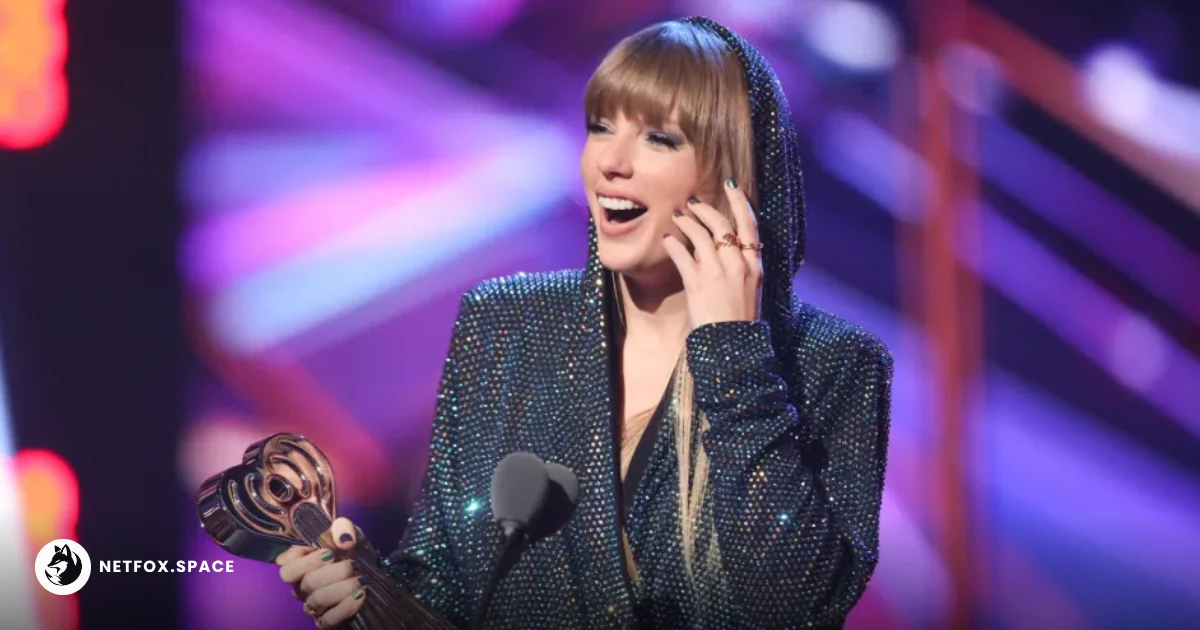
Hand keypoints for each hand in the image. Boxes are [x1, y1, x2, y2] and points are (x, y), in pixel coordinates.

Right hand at [277, 517, 366, 627]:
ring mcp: (313, 607)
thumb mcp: (350, 535)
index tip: (327, 552)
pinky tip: (360, 595)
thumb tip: (344, 540)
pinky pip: (328, 619)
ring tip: (361, 580)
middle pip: (307, 582)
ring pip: (318, 600)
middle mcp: (302, 588)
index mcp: (301, 567)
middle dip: (333, 572)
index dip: (303, 559)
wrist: (372, 578)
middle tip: (351, 565)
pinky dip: (346, 607)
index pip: (286, 566)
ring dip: (342, 588)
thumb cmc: (353, 555)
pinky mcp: (326, 622)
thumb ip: (343, 529)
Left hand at [663, 178, 762, 329]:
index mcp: (756, 266)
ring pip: (701, 235)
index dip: (740, 202)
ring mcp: (718, 274)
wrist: (732, 348)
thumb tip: (727, 249)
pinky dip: (673, 244)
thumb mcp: (751, 291)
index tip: (731, 186)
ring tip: (676, 216)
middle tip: (693, 202)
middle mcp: (739, 265)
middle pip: (723, 224)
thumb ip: (743, 269)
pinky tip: (667, 240)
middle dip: (705, 209)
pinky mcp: (698, 284)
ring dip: (686, 222)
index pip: (750, 225)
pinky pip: (682, 255)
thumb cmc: (740, 322)